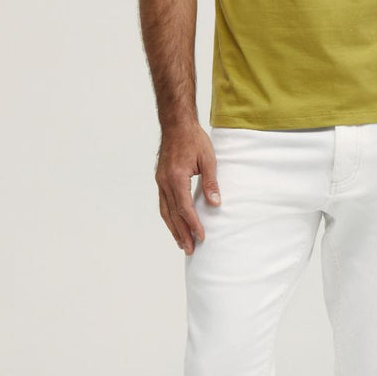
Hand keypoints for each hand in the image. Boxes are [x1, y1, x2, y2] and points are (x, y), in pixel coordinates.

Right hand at [156, 121, 220, 253]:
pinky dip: (168, 217)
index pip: (185, 208)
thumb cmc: (194, 139)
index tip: (202, 236)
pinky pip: (163, 203)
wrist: (176, 124)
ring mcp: (160, 181)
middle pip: (173, 214)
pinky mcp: (160, 179)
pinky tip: (174, 224)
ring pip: (165, 211)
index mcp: (176, 178)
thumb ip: (211, 183)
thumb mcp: (208, 159)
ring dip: (173, 228)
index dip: (193, 224)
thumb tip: (216, 204)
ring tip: (181, 243)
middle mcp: (165, 182)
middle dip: (182, 233)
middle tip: (190, 250)